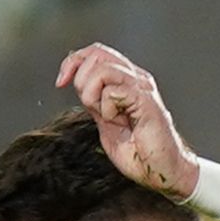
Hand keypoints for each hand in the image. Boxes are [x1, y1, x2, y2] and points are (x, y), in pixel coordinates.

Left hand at [58, 42, 197, 200]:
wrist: (159, 168)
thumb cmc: (137, 149)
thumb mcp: (104, 119)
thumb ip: (93, 99)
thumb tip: (73, 80)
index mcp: (126, 80)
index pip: (96, 52)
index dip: (72, 62)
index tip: (60, 82)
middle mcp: (136, 78)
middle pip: (97, 54)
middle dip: (81, 81)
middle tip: (92, 106)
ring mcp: (143, 88)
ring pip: (102, 70)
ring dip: (93, 95)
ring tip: (106, 114)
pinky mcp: (146, 101)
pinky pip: (113, 91)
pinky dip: (107, 108)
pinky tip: (119, 121)